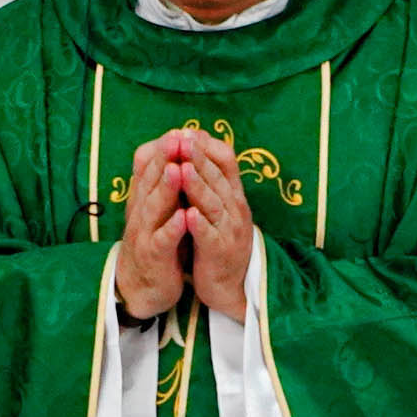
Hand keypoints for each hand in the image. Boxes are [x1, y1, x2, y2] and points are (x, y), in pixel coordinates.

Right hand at [112, 133, 188, 320]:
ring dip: (166, 188)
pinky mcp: (154, 256)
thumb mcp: (157, 211)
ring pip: (154, 207)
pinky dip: (172, 228)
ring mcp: (145, 234)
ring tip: (177, 169)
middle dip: (164, 158)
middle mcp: (141, 212)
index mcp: (144, 199)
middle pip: (151, 181)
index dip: (164, 150)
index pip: (150, 169)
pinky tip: (183, 217)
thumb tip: (173, 155)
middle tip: (177, 137)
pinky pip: (163, 240)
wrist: (141, 287)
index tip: (179, 130)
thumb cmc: (157, 244)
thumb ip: (163, 187)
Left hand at [173, 129, 257, 322]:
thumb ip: (210, 181)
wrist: (230, 284)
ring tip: (182, 168)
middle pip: (217, 178)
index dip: (206, 147)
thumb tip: (194, 151)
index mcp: (232, 195)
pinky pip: (209, 236)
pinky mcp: (219, 253)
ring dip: (197, 186)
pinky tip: (187, 215)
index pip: (225, 162)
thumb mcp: (218, 207)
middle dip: (198, 158)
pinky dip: (199, 225)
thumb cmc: (218, 240)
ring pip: (213, 204)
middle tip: (182, 138)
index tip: (186, 131)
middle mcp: (234, 209)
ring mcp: (229, 230)